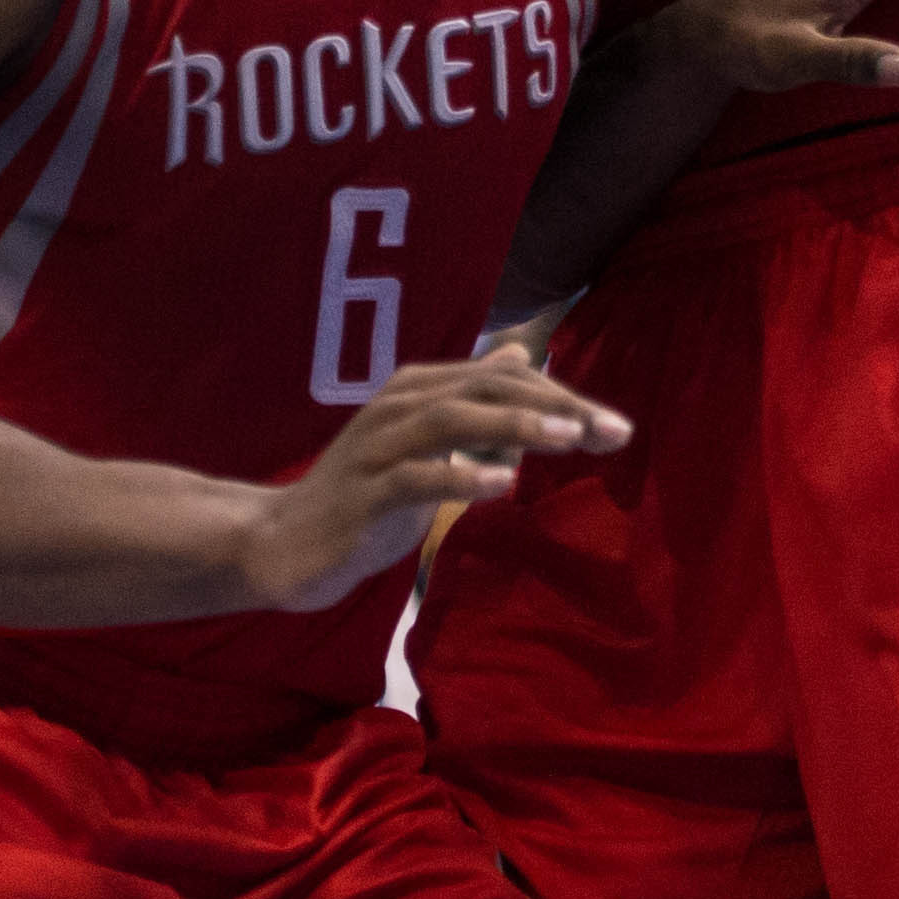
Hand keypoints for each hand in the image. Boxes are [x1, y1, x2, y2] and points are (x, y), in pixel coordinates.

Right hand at [240, 345, 630, 613]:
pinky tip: (502, 487)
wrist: (281, 543)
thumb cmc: (365, 494)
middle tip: (614, 430)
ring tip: (570, 439)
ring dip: (516, 428)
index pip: (504, 381)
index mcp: (420, 390)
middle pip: (487, 391)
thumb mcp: (427, 441)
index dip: (563, 398)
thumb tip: (520, 355)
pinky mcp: (363, 494)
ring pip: (452, 421)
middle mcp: (400, 406)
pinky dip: (459, 476)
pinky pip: (415, 478)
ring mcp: (378, 448)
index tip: (616, 427)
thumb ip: (473, 401)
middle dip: (555, 407)